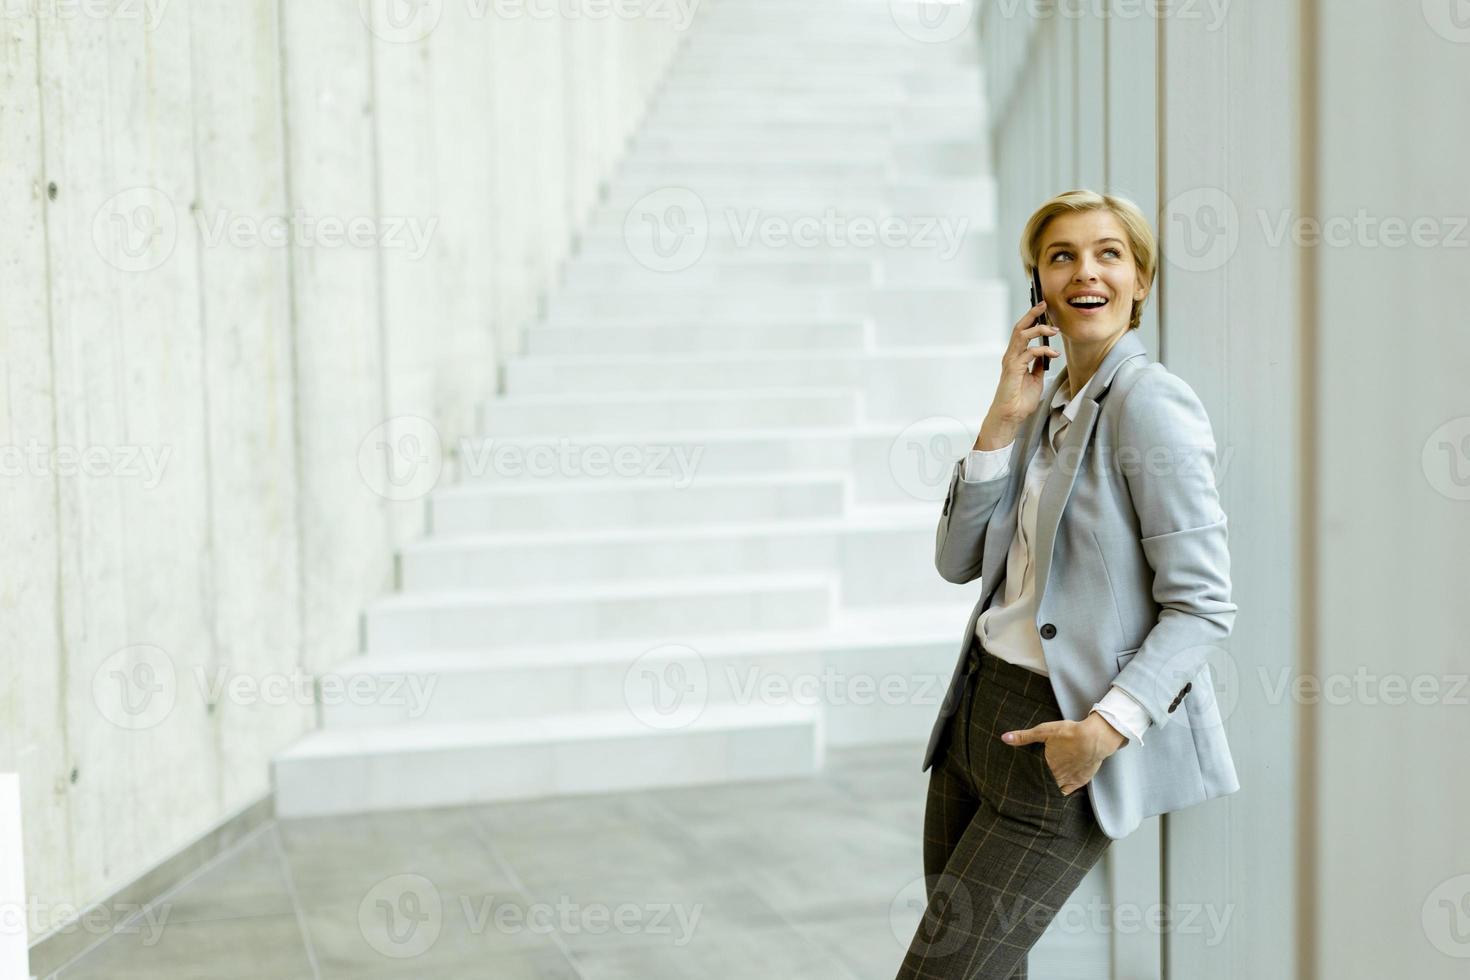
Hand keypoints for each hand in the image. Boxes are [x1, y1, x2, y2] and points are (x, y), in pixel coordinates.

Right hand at [986, 300, 1061, 427]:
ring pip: (1022, 335)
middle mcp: (1011, 356)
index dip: (1032, 319)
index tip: (1044, 309)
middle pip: (1019, 327)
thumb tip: (1045, 354)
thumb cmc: (1020, 400)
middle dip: (1032, 314)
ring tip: (1053, 330)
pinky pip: (1028, 352)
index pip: (1022, 332)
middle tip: (1044, 305)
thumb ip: (1038, 365)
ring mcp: (1011, 361)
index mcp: (1016, 357)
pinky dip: (1043, 350)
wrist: (1011, 416)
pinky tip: (1053, 354)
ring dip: (1039, 329)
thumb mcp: (1036, 379)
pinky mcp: (1013, 369)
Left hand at [1000, 712, 1124, 795]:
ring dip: (1045, 789)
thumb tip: (1004, 738)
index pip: (1030, 776)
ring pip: (1052, 789)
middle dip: (1033, 785)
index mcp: (1045, 765)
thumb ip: (1024, 736)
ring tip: (1036, 792)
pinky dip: (1059, 793)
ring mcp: (1068, 780)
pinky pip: (1066, 792)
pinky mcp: (1079, 781)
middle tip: (1023, 788)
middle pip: (1040, 783)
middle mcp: (1055, 775)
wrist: (1095, 739)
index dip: (1023, 778)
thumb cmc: (1070, 733)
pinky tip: (1054, 793)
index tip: (1016, 782)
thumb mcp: (1044, 731)